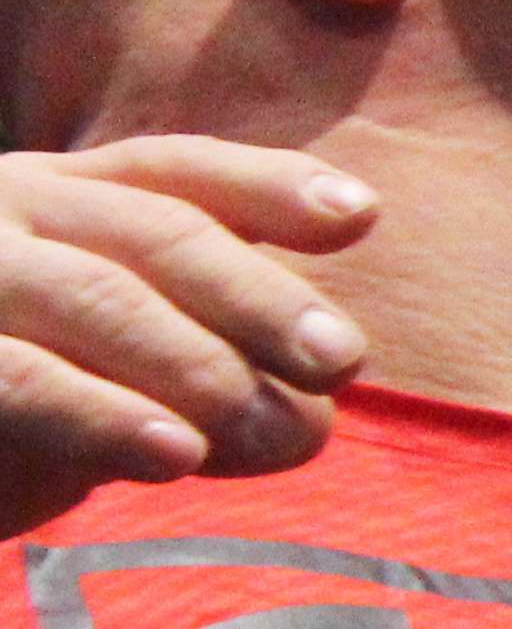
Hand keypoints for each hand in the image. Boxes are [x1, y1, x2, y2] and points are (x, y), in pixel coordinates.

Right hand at [0, 138, 380, 537]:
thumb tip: (307, 421)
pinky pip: (18, 378)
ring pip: (96, 295)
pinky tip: (174, 455)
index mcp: (55, 198)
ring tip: (283, 431)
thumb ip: (199, 380)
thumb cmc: (3, 410)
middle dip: (261, 295)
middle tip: (345, 360)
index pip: (174, 173)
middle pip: (158, 230)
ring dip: (200, 361)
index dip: (269, 186)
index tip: (360, 218)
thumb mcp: (105, 381)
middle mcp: (3, 212)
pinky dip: (102, 415)